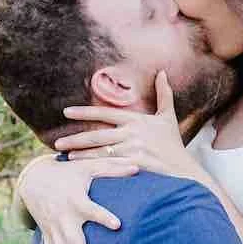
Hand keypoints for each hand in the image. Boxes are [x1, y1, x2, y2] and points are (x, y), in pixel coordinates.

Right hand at [18, 151, 136, 243]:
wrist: (34, 180)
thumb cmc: (67, 173)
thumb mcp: (87, 166)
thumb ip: (111, 167)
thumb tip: (137, 166)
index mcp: (76, 201)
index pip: (92, 210)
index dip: (104, 216)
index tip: (118, 225)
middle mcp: (64, 218)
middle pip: (74, 241)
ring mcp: (54, 230)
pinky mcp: (48, 237)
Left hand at [52, 77, 204, 183]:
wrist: (185, 170)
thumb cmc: (173, 145)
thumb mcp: (168, 117)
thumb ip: (164, 94)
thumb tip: (162, 73)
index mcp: (137, 120)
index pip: (105, 114)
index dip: (85, 113)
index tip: (67, 112)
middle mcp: (133, 133)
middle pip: (98, 135)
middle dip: (76, 138)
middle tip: (57, 141)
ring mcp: (133, 150)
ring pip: (100, 151)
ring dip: (81, 153)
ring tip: (65, 155)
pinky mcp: (135, 165)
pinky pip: (109, 165)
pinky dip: (93, 166)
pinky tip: (80, 168)